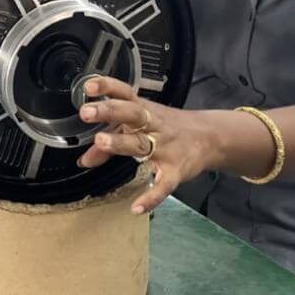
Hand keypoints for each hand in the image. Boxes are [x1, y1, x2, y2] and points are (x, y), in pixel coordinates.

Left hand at [77, 76, 207, 214]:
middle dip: (109, 111)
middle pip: (132, 114)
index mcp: (145, 110)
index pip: (125, 93)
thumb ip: (111, 140)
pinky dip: (152, 197)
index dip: (107, 87)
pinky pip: (164, 184)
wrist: (210, 138)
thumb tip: (84, 158)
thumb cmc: (169, 129)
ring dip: (121, 143)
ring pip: (142, 144)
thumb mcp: (142, 127)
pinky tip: (137, 208)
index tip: (88, 86)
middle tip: (86, 112)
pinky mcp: (176, 169)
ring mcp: (166, 147)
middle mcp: (154, 125)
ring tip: (100, 142)